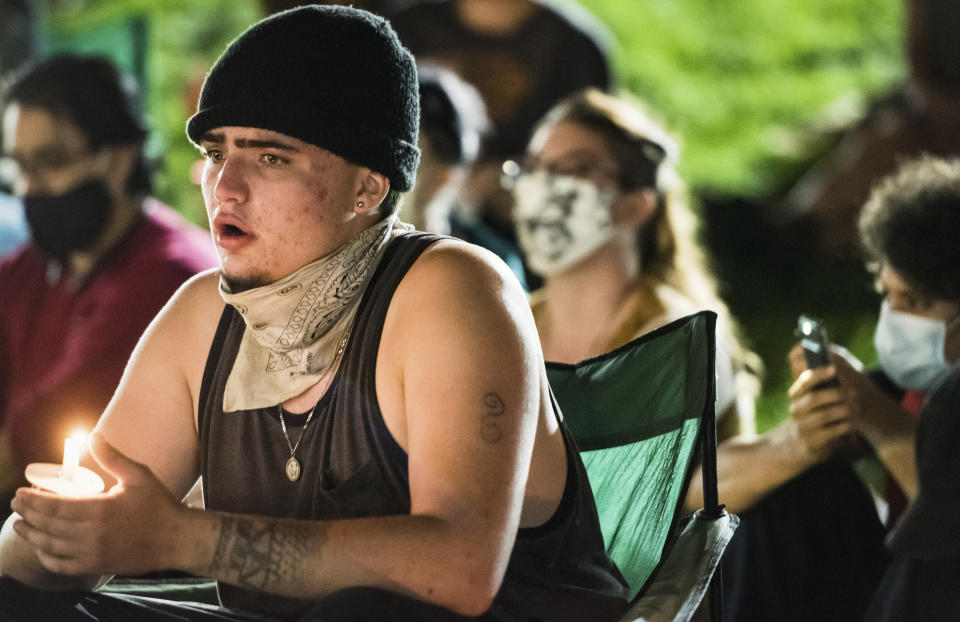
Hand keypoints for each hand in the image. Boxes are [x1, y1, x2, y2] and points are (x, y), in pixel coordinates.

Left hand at [10, 432, 186, 575]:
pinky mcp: (96, 566)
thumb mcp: (138, 476)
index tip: (20, 493)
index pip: (55, 506)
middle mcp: (91, 534)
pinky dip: (47, 558)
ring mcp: (92, 553)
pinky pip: (62, 566)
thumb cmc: (158, 505)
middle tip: (16, 504)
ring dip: (31, 535)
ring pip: (50, 546)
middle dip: (28, 514)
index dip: (33, 500)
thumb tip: (93, 435)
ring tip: (19, 525)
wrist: (175, 539)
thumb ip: (112, 458)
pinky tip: (41, 549)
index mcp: (99, 510)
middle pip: (48, 525)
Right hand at [786, 345, 854, 464]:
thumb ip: (821, 384)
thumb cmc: (813, 414)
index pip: (804, 382)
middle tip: (855, 393)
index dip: (818, 374)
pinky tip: (854, 423)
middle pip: (815, 398)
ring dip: (845, 410)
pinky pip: (833, 431)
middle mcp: (796, 410)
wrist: (800, 443)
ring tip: (858, 407)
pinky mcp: (814, 442)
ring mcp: (804, 427)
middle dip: (837, 394)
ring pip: (826, 415)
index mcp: (796, 395)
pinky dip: (847, 426)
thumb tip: (837, 366)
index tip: (833, 368)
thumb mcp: (811, 399)